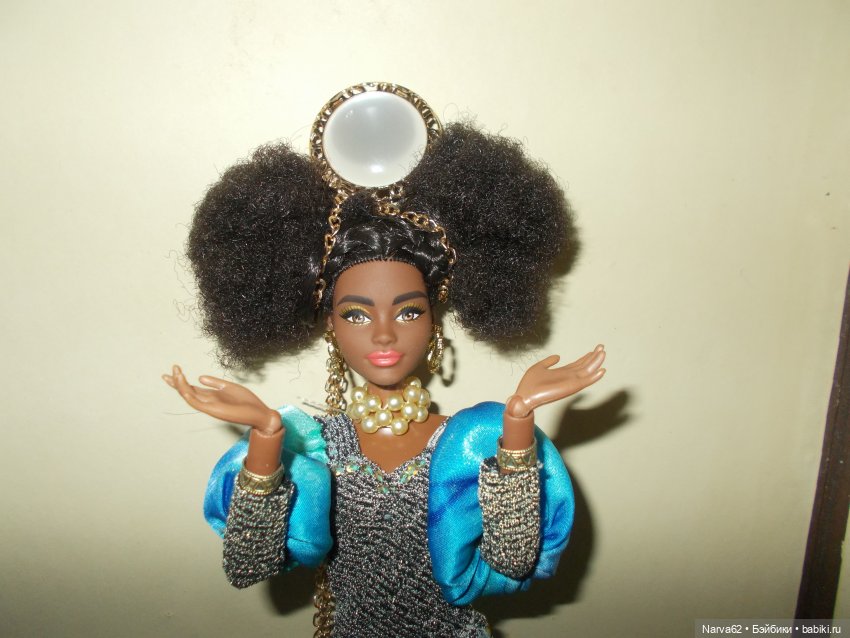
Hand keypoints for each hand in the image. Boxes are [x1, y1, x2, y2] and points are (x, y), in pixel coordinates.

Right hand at [162, 365, 280, 433]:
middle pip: (187, 392)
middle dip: (176, 382)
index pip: (192, 387)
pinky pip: (197, 403)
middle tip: (168, 371)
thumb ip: (215, 383)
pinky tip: (184, 386)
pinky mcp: (213, 410)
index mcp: (212, 396)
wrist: (258, 414)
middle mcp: (208, 401)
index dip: (181, 380)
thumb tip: (199, 377)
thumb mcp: (229, 387)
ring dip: (181, 386)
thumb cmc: (246, 402)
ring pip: (189, 396)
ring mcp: (209, 406)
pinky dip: (189, 395)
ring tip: (176, 374)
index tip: (173, 370)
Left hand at [506, 345, 605, 417]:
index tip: (594, 350)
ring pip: (587, 372)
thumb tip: (558, 356)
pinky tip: (601, 371)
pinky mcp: (571, 387)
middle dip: (594, 357)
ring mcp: (571, 382)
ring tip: (603, 353)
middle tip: (602, 347)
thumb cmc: (529, 384)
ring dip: (596, 363)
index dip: (586, 357)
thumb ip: (549, 361)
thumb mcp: (539, 367)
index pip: (578, 364)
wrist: (524, 395)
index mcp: (562, 373)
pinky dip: (594, 377)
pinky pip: (585, 382)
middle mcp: (569, 377)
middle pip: (585, 366)